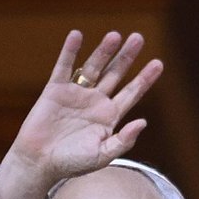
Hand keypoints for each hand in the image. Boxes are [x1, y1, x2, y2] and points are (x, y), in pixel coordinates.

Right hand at [0, 30, 162, 198]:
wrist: (40, 163)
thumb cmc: (72, 163)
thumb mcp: (102, 155)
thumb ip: (123, 140)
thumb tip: (143, 122)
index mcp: (109, 117)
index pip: (131, 93)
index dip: (144, 79)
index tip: (158, 63)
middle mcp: (95, 102)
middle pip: (115, 74)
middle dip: (127, 57)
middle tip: (138, 38)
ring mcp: (76, 94)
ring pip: (93, 67)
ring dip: (104, 51)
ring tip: (115, 35)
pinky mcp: (55, 90)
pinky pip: (64, 67)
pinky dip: (70, 51)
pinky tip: (77, 36)